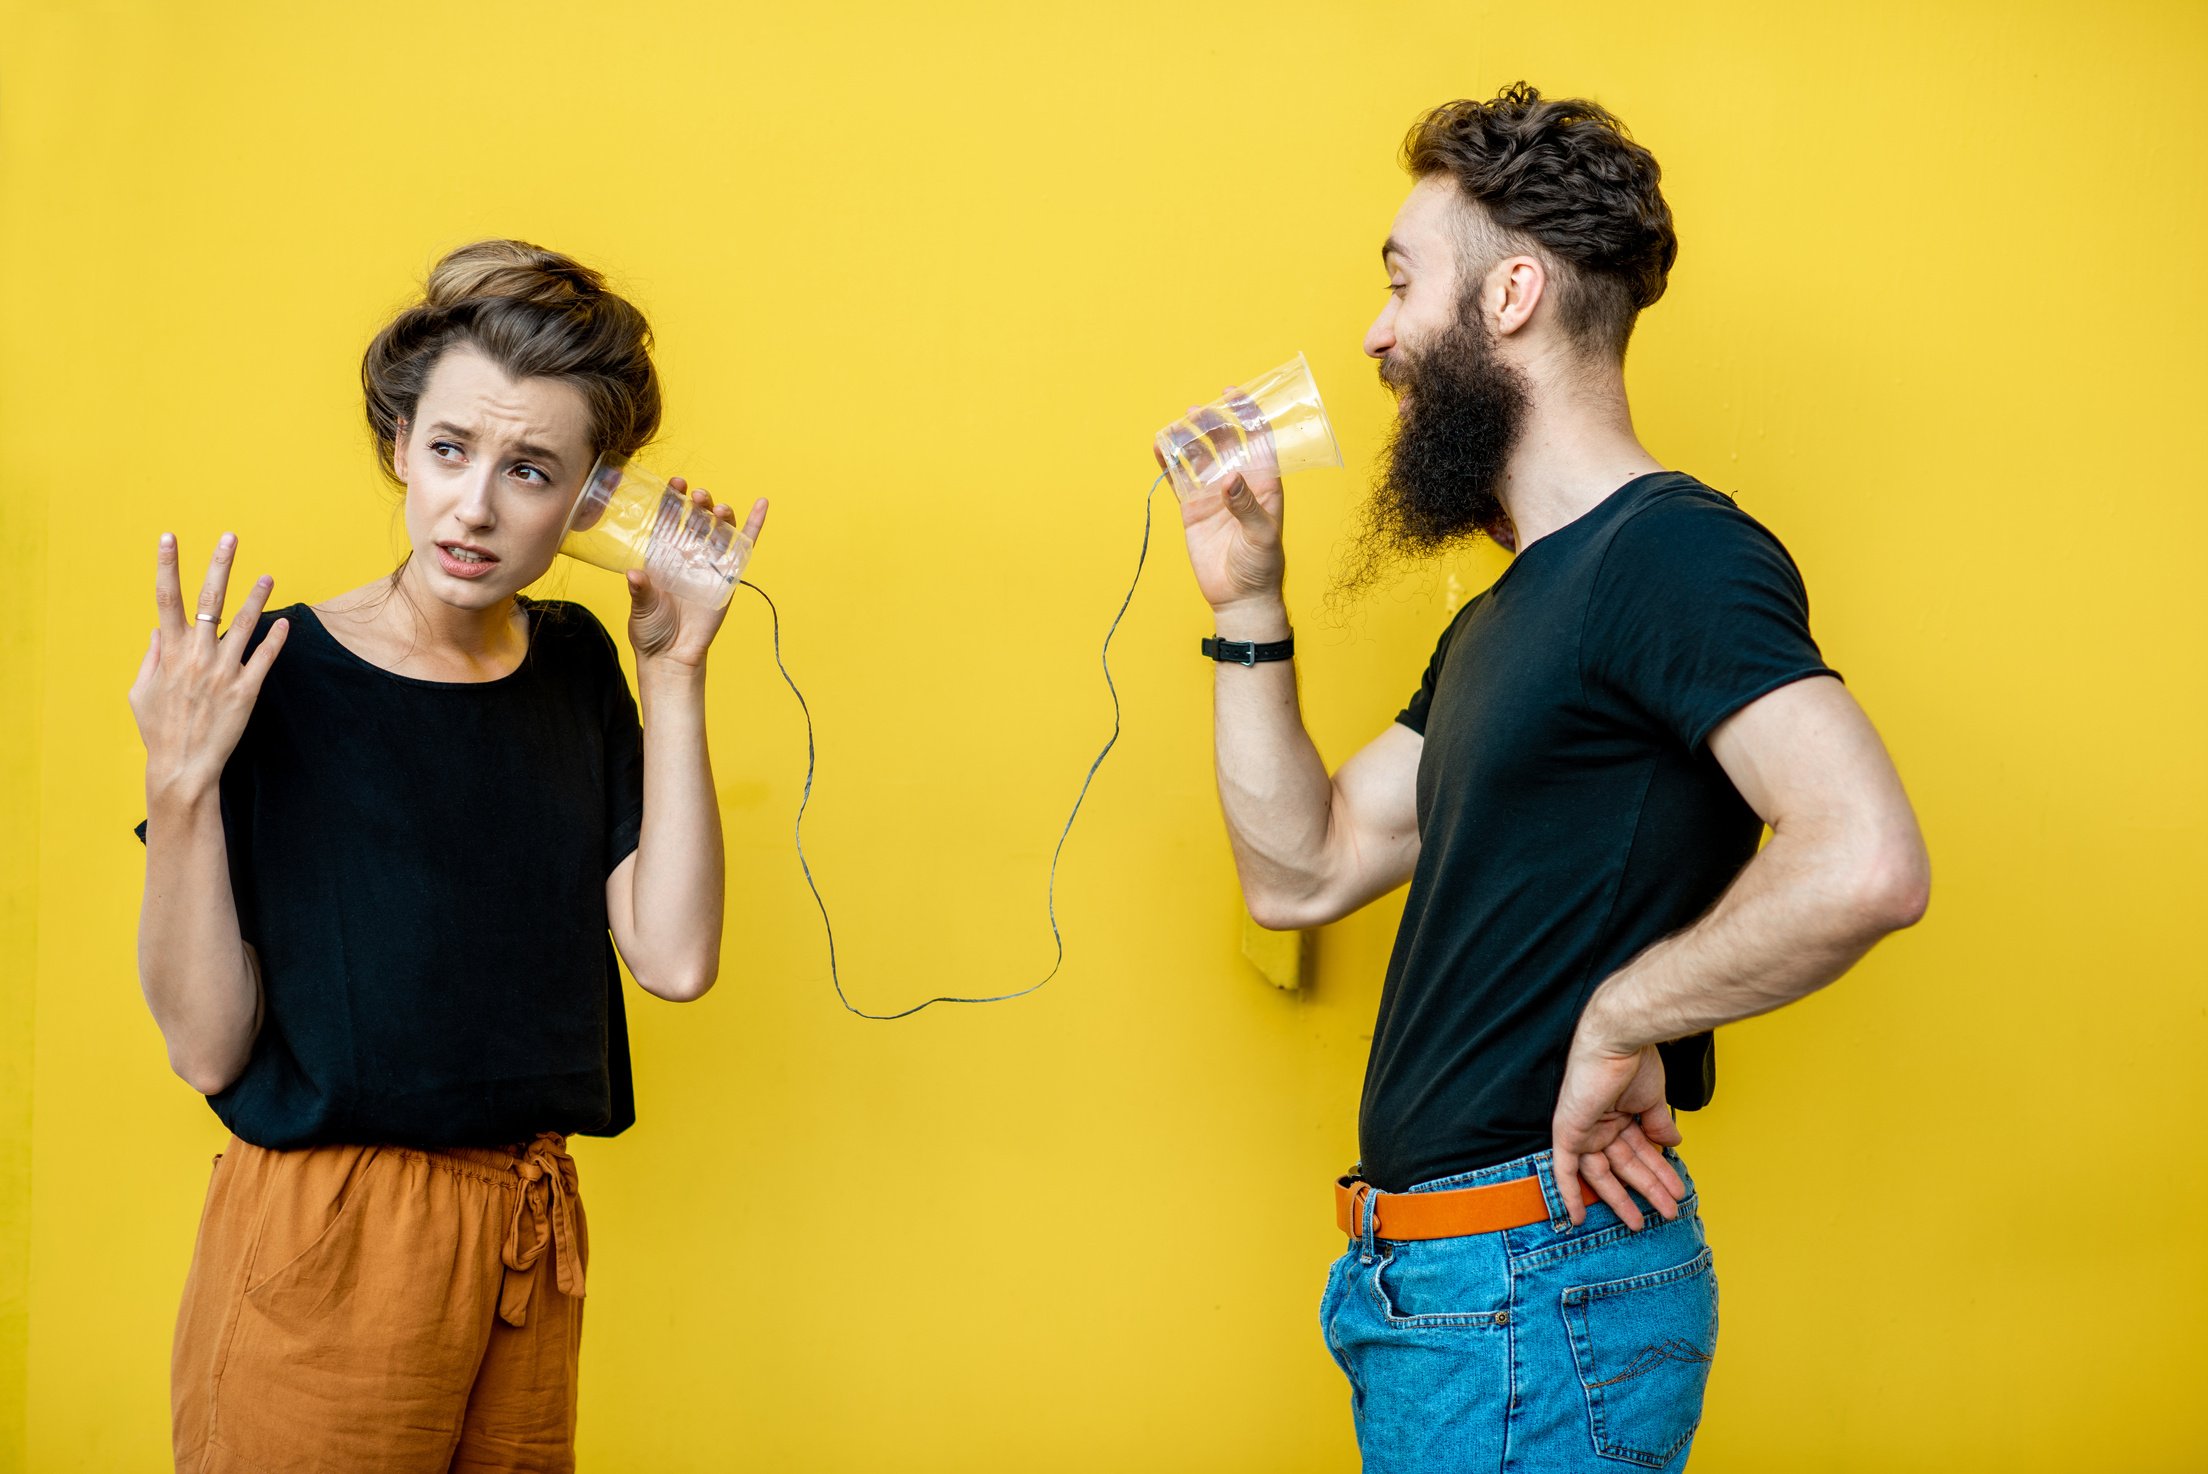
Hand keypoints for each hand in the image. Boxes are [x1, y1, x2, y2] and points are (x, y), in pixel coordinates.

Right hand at [128, 533, 288, 800]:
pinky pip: (266, 657)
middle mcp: (197, 655)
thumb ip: (151, 657)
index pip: (165, 598)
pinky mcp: (247, 690)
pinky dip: (277, 638)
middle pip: (210, 600)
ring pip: (245, 624)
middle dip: (219, 565)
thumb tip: (158, 630)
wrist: (183, 767)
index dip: (166, 565)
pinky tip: (286, 622)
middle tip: (229, 536)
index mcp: (169, 652)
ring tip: (268, 576)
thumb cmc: (158, 730)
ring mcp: (224, 671)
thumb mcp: (141, 692)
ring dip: (257, 596)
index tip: (168, 537)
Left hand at [626, 479, 768, 667]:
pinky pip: (743, 549)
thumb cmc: (651, 630)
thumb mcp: (641, 608)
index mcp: (663, 555)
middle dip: (697, 504)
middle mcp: (686, 555)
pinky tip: (761, 505)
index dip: (673, 500)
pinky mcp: (728, 577)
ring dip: (720, 514)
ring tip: (716, 508)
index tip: (675, 483)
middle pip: (696, 520)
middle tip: (696, 496)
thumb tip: (634, 574)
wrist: (671, 656)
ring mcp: (709, 564)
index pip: (669, 520)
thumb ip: (640, 590)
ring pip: (719, 530)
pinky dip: (753, 526)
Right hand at [1156, 406, 1286, 617]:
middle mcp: (1238, 481)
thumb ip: (1247, 506)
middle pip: (1225, 442)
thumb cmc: (1261, 566)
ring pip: (1198, 456)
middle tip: (1196, 412)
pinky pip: (1179, 479)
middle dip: (1212, 422)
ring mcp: (1213, 493)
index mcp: (1264, 482)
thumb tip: (1229, 479)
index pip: (1258, 438)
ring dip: (1188, 439)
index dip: (1247, 414)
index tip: (1231, 394)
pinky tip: (1158, 447)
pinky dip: (1168, 463)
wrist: (1239, 597)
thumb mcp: (1261, 535)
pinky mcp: (1193, 509)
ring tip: (1175, 426)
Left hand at [1551, 1027, 1686, 1229]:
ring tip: (1644, 1221)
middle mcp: (1600, 1124)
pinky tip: (1577, 1219)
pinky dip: (1569, 1194)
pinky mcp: (1568, 1132)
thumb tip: (1673, 1145)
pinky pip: (1564, 1169)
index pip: (1639, 1152)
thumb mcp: (1652, 1100)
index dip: (1659, 1173)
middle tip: (1669, 1211)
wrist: (1619, 1042)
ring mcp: (1584, 1129)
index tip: (1677, 1190)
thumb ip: (1658, 1125)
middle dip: (1648, 1190)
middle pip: (1624, 1166)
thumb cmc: (1635, 1061)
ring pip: (1602, 1173)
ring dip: (1622, 1198)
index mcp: (1620, 1115)